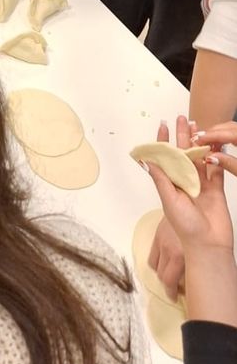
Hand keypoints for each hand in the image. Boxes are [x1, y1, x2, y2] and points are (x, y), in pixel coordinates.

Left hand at [146, 116, 233, 296]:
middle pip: (184, 153)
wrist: (209, 245)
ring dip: (200, 142)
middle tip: (184, 117)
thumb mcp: (169, 201)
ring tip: (199, 126)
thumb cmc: (186, 227)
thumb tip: (147, 159)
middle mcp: (185, 181)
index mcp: (172, 183)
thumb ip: (161, 179)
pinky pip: (217, 168)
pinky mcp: (217, 188)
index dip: (164, 141)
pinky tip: (217, 143)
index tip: (163, 124)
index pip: (166, 158)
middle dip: (183, 135)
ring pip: (200, 158)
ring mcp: (202, 184)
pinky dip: (218, 156)